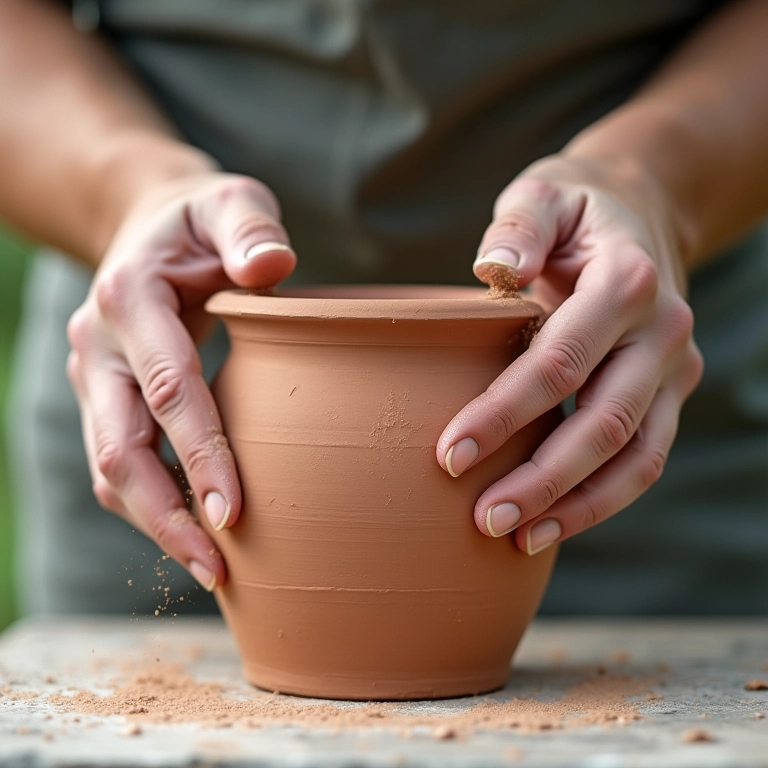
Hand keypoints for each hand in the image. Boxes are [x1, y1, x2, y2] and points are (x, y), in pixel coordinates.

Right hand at [67, 171, 295, 589]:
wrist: (149, 228)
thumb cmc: (202, 221)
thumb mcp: (232, 203)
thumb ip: (250, 227)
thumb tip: (273, 265)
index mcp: (129, 299)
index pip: (167, 390)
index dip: (201, 454)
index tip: (236, 513)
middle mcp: (99, 346)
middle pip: (120, 449)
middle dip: (168, 515)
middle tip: (222, 570)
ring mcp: (94, 378)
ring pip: (110, 468)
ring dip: (155, 524)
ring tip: (213, 571)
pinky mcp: (104, 399)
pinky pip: (120, 462)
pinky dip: (152, 504)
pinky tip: (195, 533)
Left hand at [437, 154, 703, 554]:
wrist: (642, 214)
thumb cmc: (574, 210)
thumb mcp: (543, 194)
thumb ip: (520, 225)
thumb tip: (492, 267)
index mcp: (626, 282)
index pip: (560, 362)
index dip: (503, 413)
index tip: (449, 456)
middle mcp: (662, 331)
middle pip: (603, 423)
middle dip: (541, 479)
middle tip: (483, 520)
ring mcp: (674, 368)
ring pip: (636, 456)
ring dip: (578, 506)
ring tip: (517, 540)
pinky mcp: (670, 393)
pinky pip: (645, 458)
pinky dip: (603, 499)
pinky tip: (553, 523)